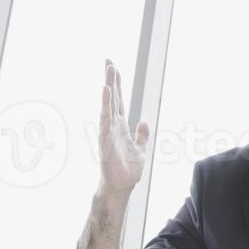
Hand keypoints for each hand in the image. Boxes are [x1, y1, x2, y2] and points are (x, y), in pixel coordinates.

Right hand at [97, 60, 149, 197]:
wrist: (121, 187)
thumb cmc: (127, 171)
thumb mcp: (140, 149)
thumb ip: (141, 135)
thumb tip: (143, 122)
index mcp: (121, 126)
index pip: (119, 100)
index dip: (117, 84)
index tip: (114, 68)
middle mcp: (113, 125)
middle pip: (112, 97)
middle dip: (110, 79)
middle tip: (108, 61)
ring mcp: (108, 131)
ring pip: (108, 104)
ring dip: (109, 86)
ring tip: (108, 69)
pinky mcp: (105, 138)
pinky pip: (105, 118)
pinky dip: (106, 104)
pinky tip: (105, 90)